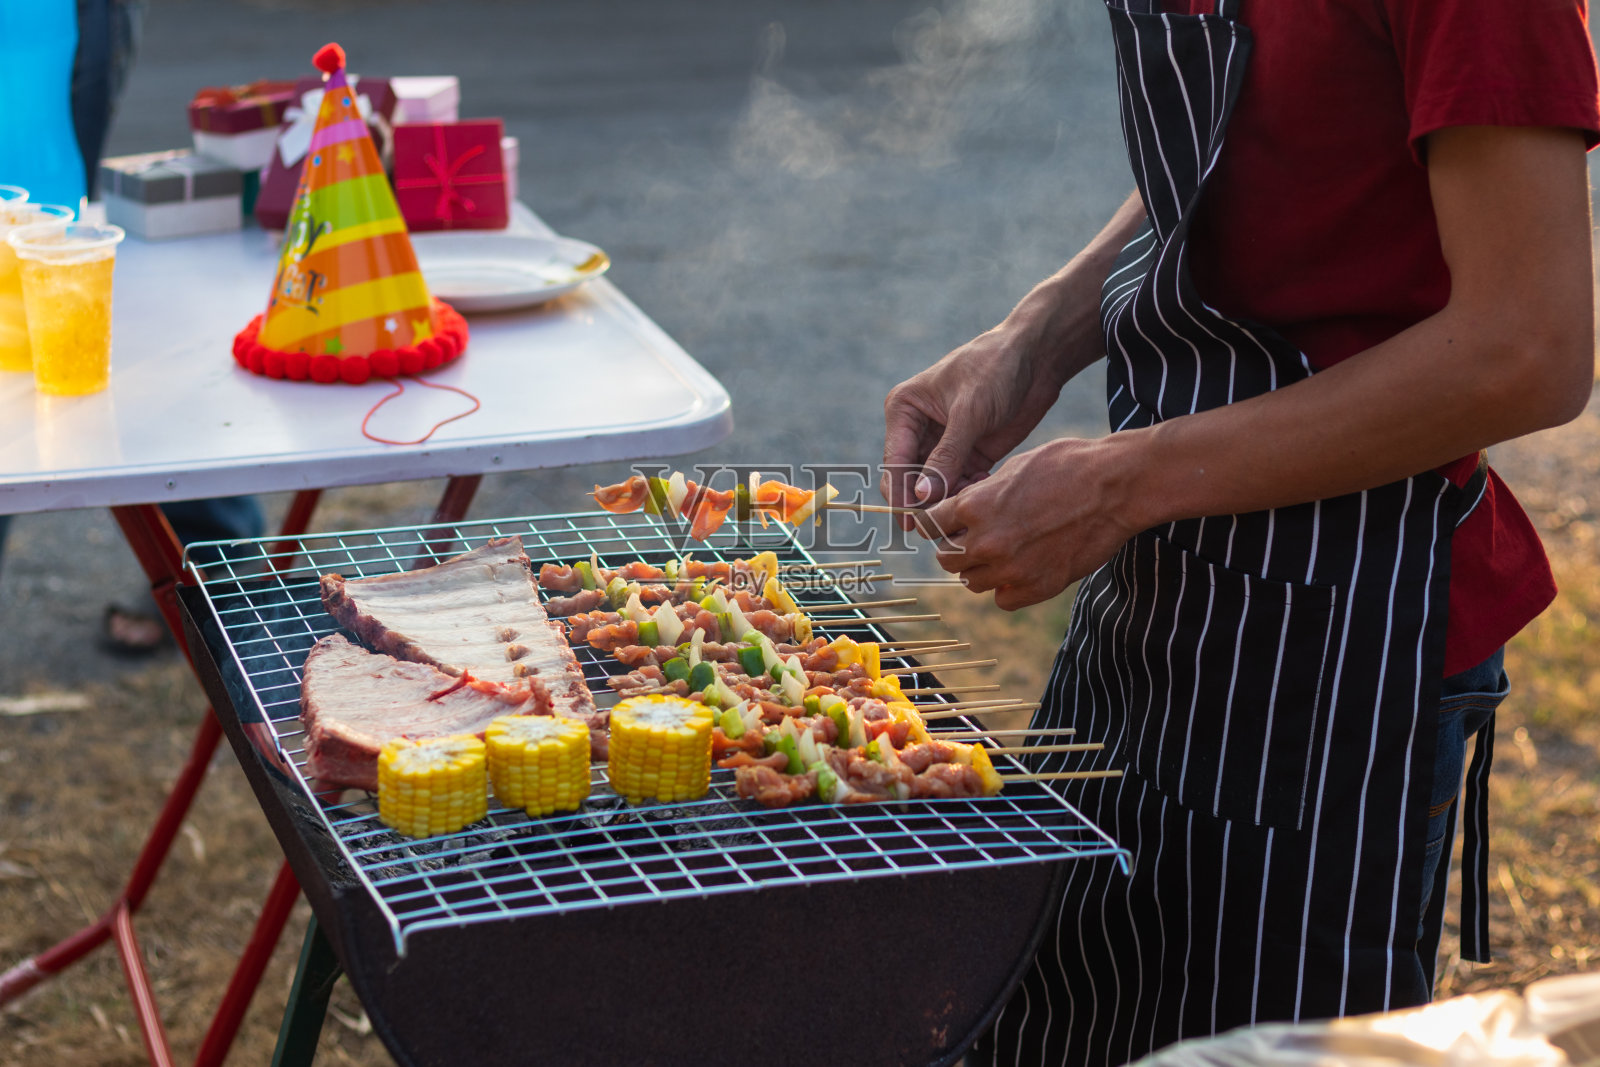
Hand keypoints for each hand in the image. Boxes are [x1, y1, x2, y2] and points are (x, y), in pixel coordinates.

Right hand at [879, 192, 1149, 525]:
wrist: (1038, 357)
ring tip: (959, 523)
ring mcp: (944, 444)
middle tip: (932, 532)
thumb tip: (921, 497)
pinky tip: (978, 506)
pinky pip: (961, 484)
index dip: (900, 493)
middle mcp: (918, 429)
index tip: (910, 522)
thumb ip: (946, 456)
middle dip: (921, 503)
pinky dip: (966, 496)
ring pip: (936, 486)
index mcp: (905, 410)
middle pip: (911, 478)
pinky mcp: (971, 454)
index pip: (895, 460)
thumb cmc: (995, 369)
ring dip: (945, 503)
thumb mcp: (970, 412)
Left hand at [918, 435, 1148, 610]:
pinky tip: (1022, 570)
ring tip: (1003, 553)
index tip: (948, 523)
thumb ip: (984, 494)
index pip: (931, 526)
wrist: (1116, 487)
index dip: (939, 523)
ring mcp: (1011, 569)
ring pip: (971, 582)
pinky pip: (1003, 600)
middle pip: (946, 558)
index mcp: (975, 506)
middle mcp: (986, 541)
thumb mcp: (1015, 467)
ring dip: (981, 569)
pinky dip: (1007, 588)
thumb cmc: (1069, 466)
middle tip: (975, 538)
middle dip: (957, 547)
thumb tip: (966, 509)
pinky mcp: (1037, 587)